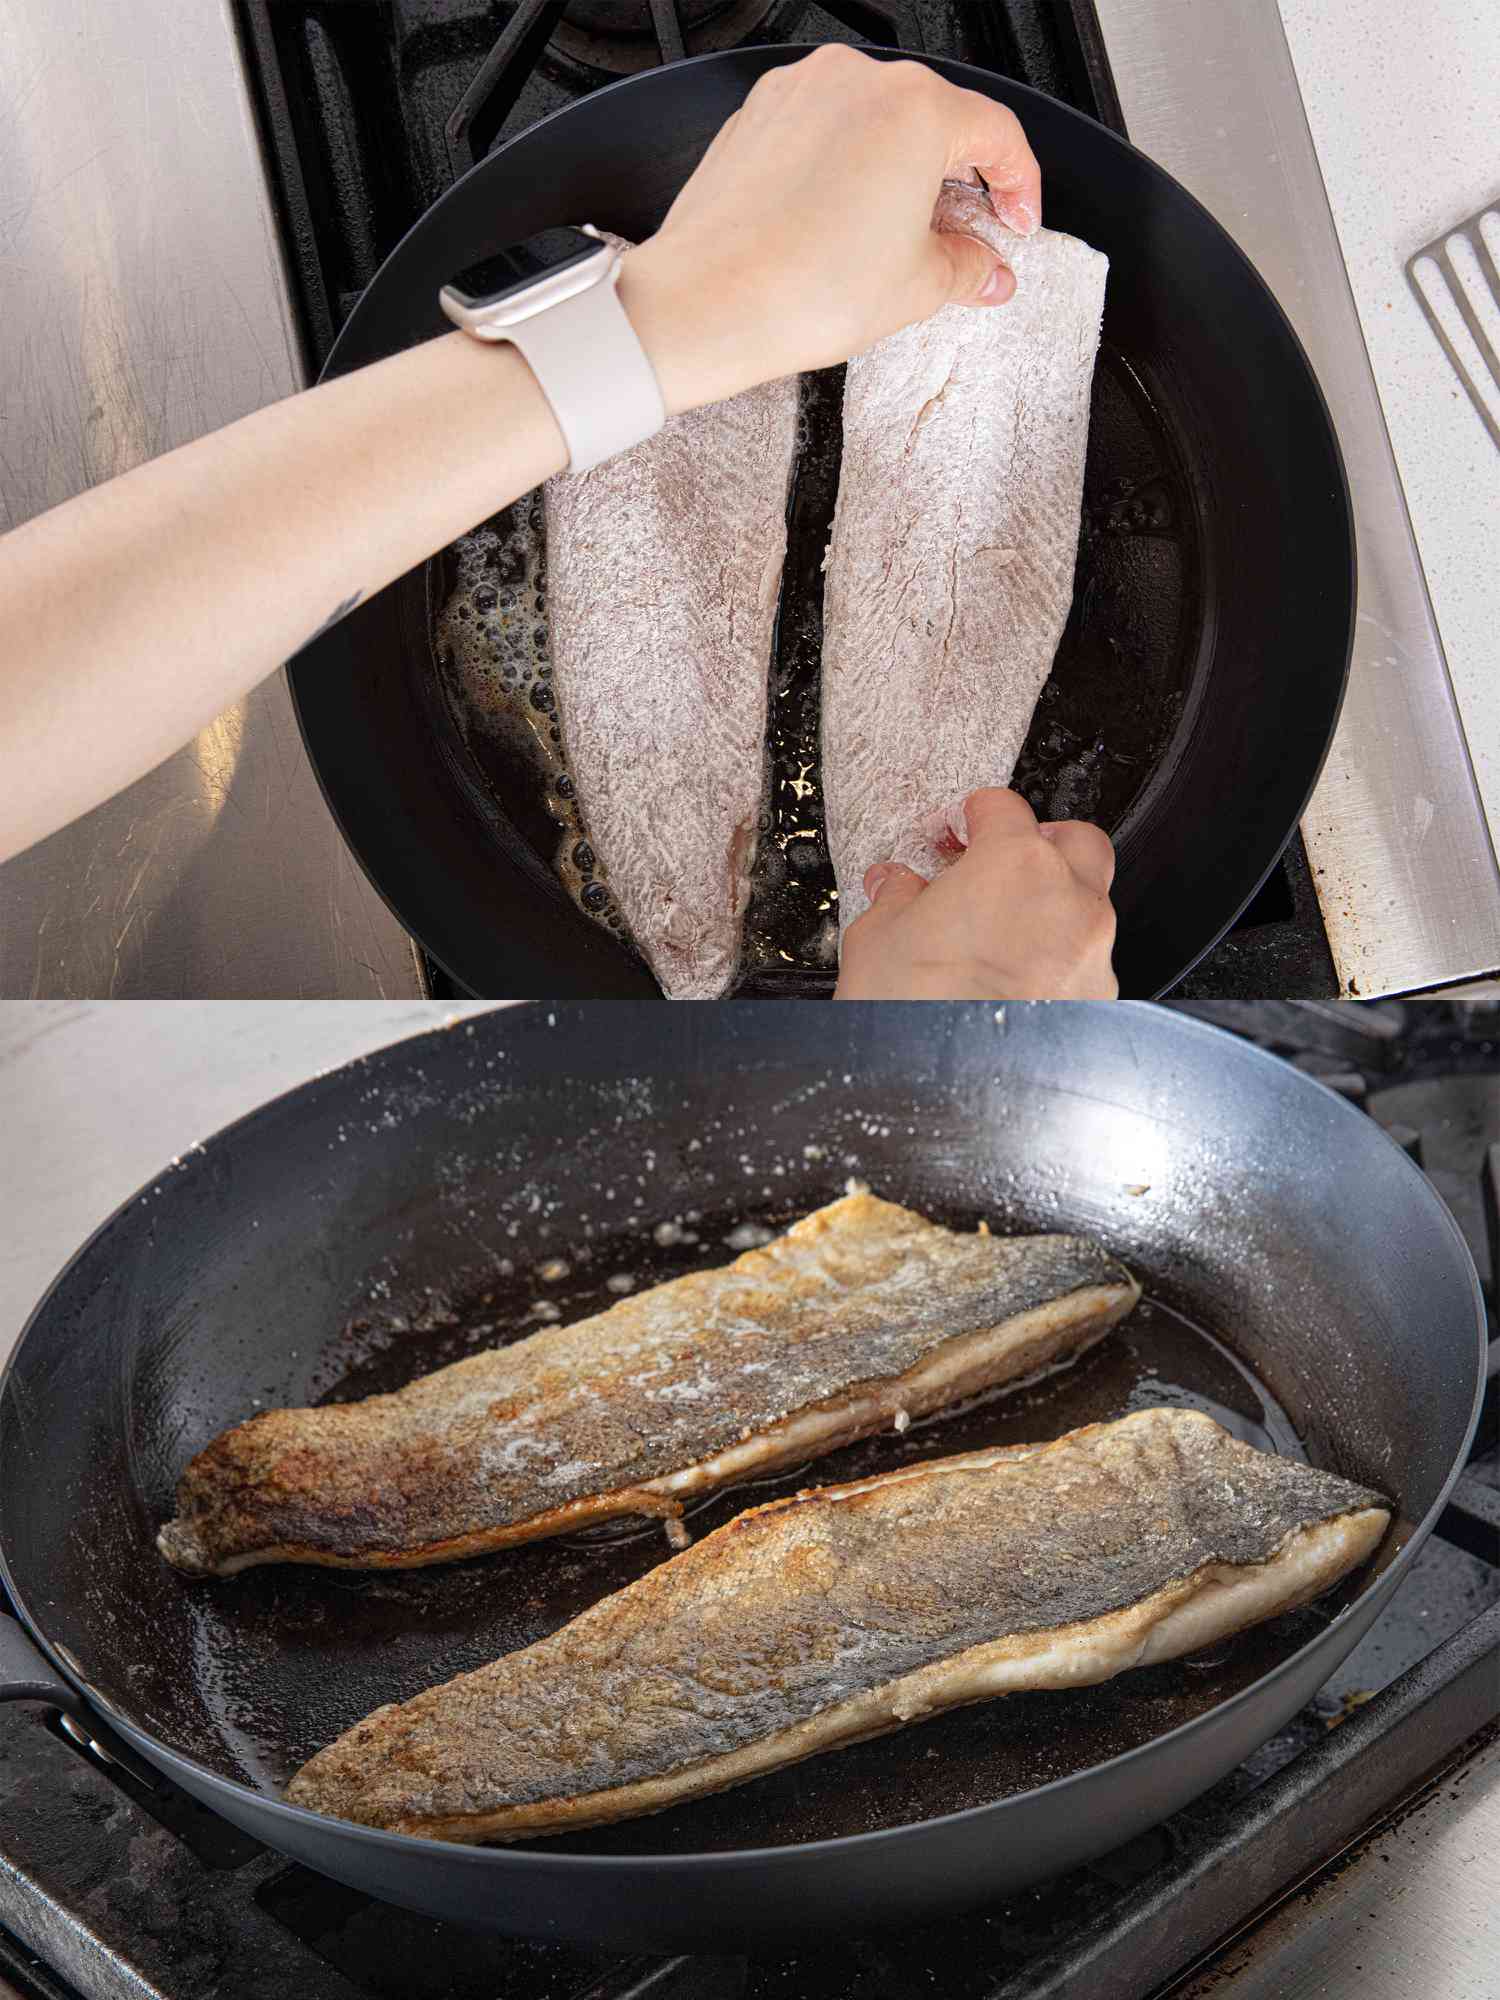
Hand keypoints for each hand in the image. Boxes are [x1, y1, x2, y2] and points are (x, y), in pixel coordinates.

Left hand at [618, 45, 1040, 414]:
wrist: (706, 303)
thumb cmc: (799, 288)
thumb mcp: (915, 287)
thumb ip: (968, 268)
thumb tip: (985, 269)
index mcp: (914, 108)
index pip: (997, 133)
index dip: (1020, 185)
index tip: (1016, 220)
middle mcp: (856, 82)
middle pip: (934, 121)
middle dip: (957, 182)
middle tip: (964, 239)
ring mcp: (801, 93)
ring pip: (874, 124)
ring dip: (897, 174)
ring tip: (895, 241)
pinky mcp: (759, 116)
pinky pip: (823, 134)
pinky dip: (844, 171)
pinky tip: (841, 227)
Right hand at [834, 789, 1117, 999]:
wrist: (947, 1090)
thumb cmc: (915, 1014)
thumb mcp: (878, 938)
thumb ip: (896, 897)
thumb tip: (897, 887)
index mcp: (1013, 865)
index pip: (1002, 807)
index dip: (972, 814)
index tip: (957, 828)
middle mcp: (1068, 901)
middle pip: (1073, 841)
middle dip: (1037, 843)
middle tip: (995, 862)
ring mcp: (1090, 953)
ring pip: (1086, 903)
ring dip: (1049, 904)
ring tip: (998, 930)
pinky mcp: (1098, 999)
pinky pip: (1084, 959)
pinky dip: (1056, 958)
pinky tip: (1012, 976)